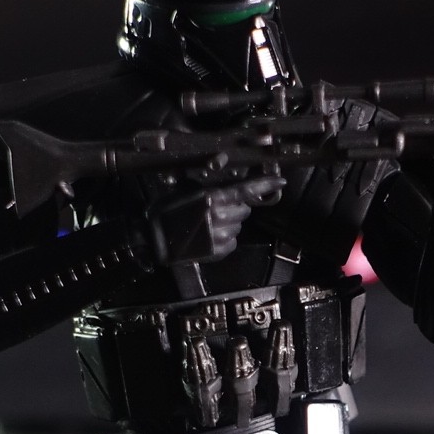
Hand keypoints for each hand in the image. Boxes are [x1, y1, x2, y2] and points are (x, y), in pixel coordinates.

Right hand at [149, 175, 285, 263]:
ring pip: (239, 226)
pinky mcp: (218, 251)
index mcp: (212, 198)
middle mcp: (219, 216)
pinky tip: (209, 236)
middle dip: (235, 207)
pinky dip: (225, 240)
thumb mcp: (187, 192)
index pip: (246, 190)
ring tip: (208, 224)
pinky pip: (233, 243)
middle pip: (244, 209)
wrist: (152, 239)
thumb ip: (211, 188)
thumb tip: (230, 186)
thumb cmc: (166, 213)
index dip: (265, 185)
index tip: (280, 182)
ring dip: (229, 224)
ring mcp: (219, 236)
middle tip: (216, 209)